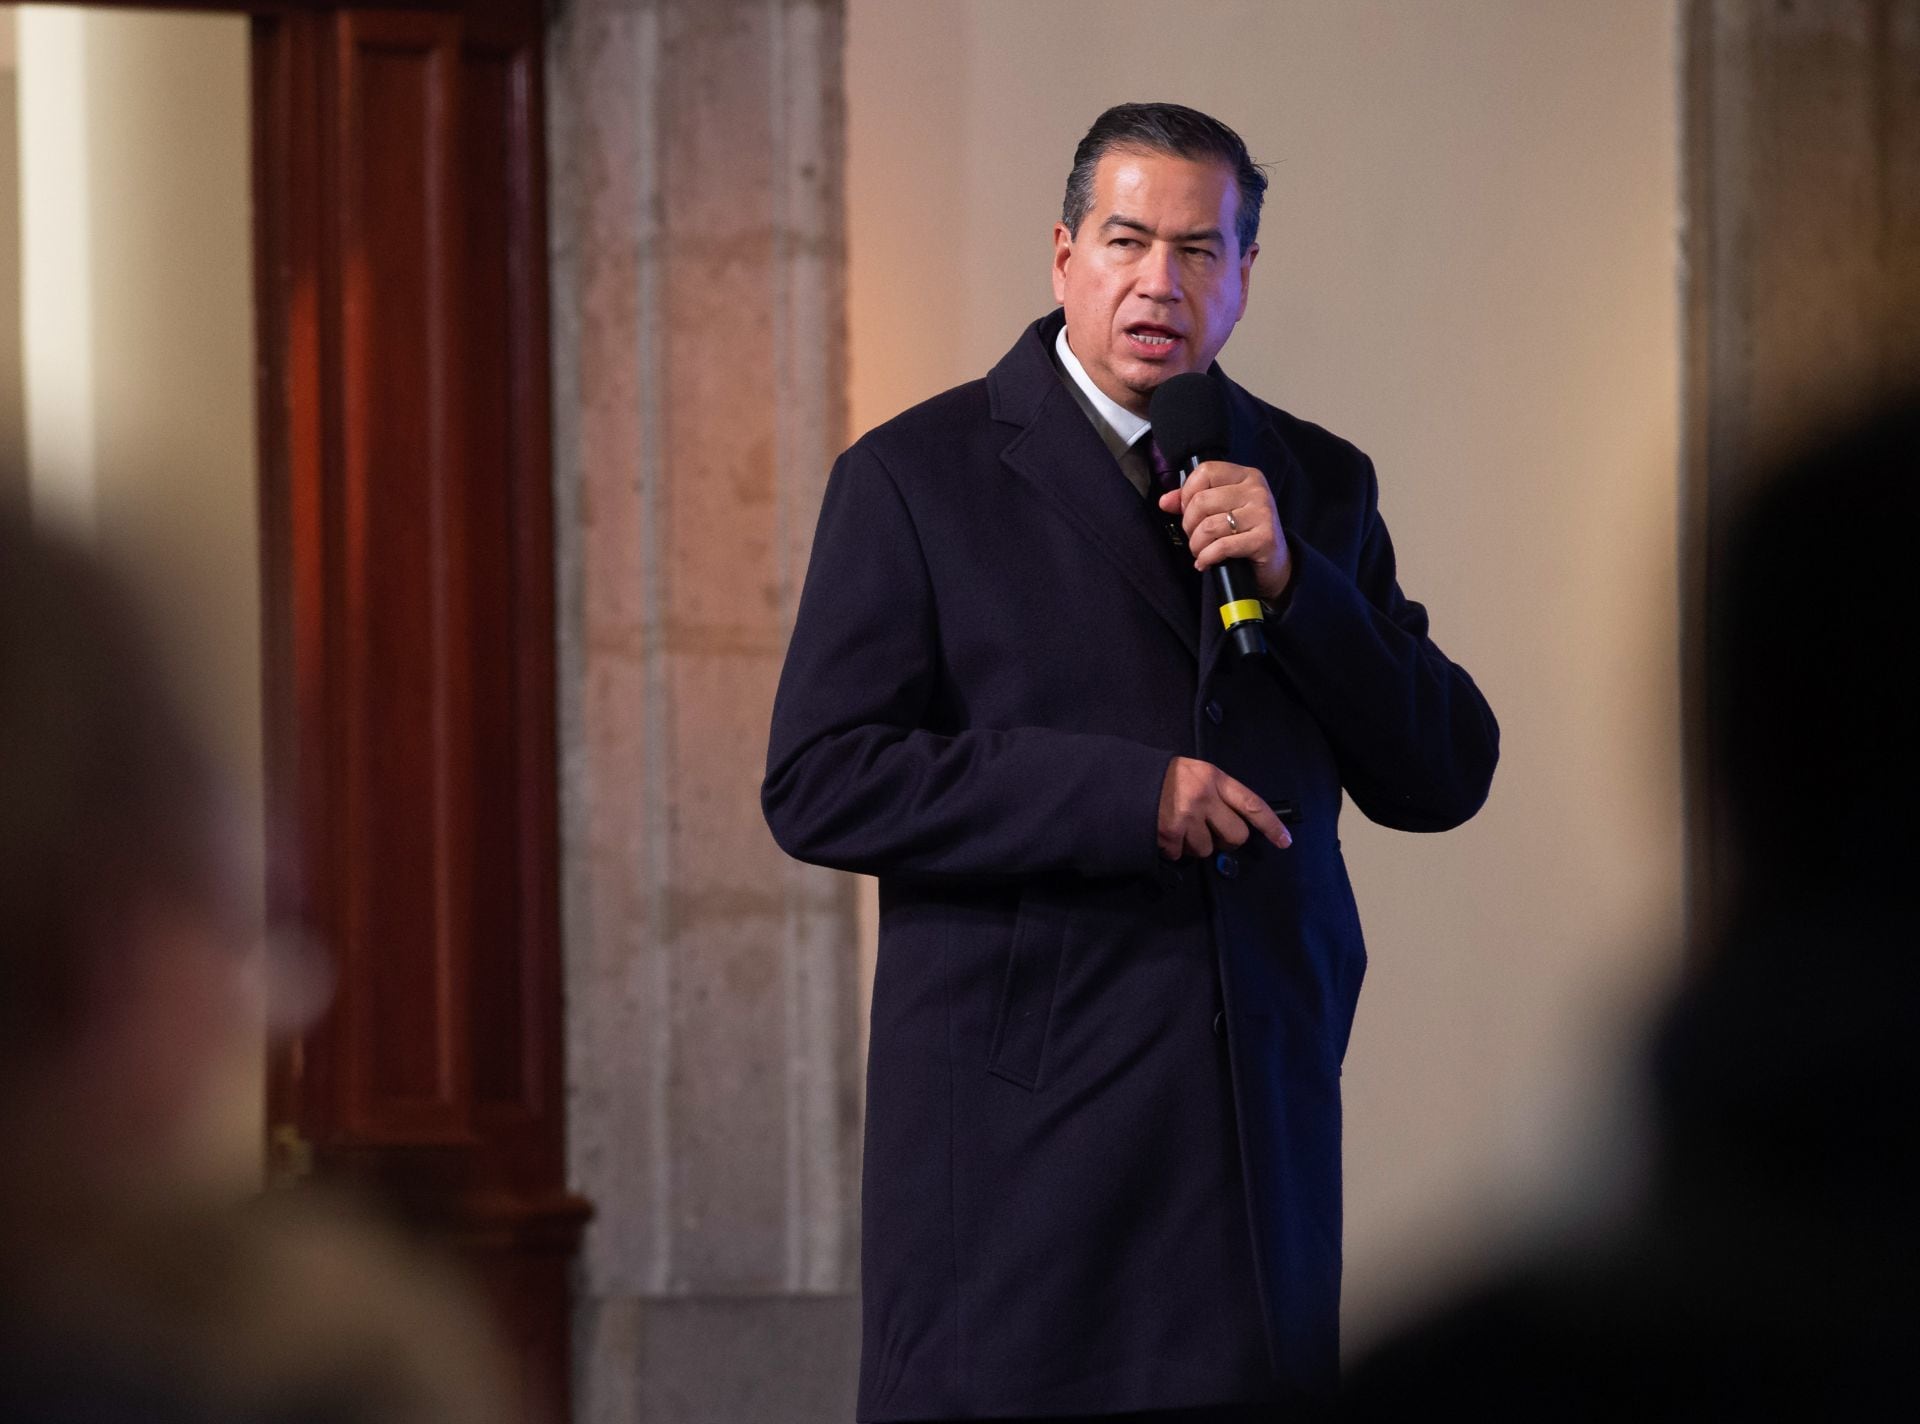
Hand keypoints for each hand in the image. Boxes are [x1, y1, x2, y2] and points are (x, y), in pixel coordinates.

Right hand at [1156, 756, 1292, 859]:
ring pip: (1207, 849)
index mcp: (1214, 778)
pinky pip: (1181, 854)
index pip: (1252, 804)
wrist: (1125, 778)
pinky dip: (1173, 849)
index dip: (1271, 825)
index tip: (1284, 841)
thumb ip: (1217, 792)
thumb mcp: (1195, 772)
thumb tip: (1234, 822)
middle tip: (1210, 831)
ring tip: (1179, 826)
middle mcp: (1204, 797)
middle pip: (1235, 835)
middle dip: (1225, 840)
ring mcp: (1186, 817)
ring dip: (1194, 844)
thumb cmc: (1164, 777)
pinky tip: (1165, 832)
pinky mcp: (1169, 834)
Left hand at [1157, 460, 1292, 599]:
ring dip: (1196, 545)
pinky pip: (1222, 546)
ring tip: (1200, 552)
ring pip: (1209, 526)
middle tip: (1195, 537)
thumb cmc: (1243, 532)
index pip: (1205, 471)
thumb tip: (1165, 501)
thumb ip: (1191, 501)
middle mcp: (1256, 490)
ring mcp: (1263, 513)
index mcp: (1245, 476)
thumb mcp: (1220, 510)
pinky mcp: (1264, 538)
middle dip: (1189, 525)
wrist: (1274, 561)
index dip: (1187, 493)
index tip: (1188, 511)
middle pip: (1202, 501)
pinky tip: (1205, 563)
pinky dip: (1207, 558)